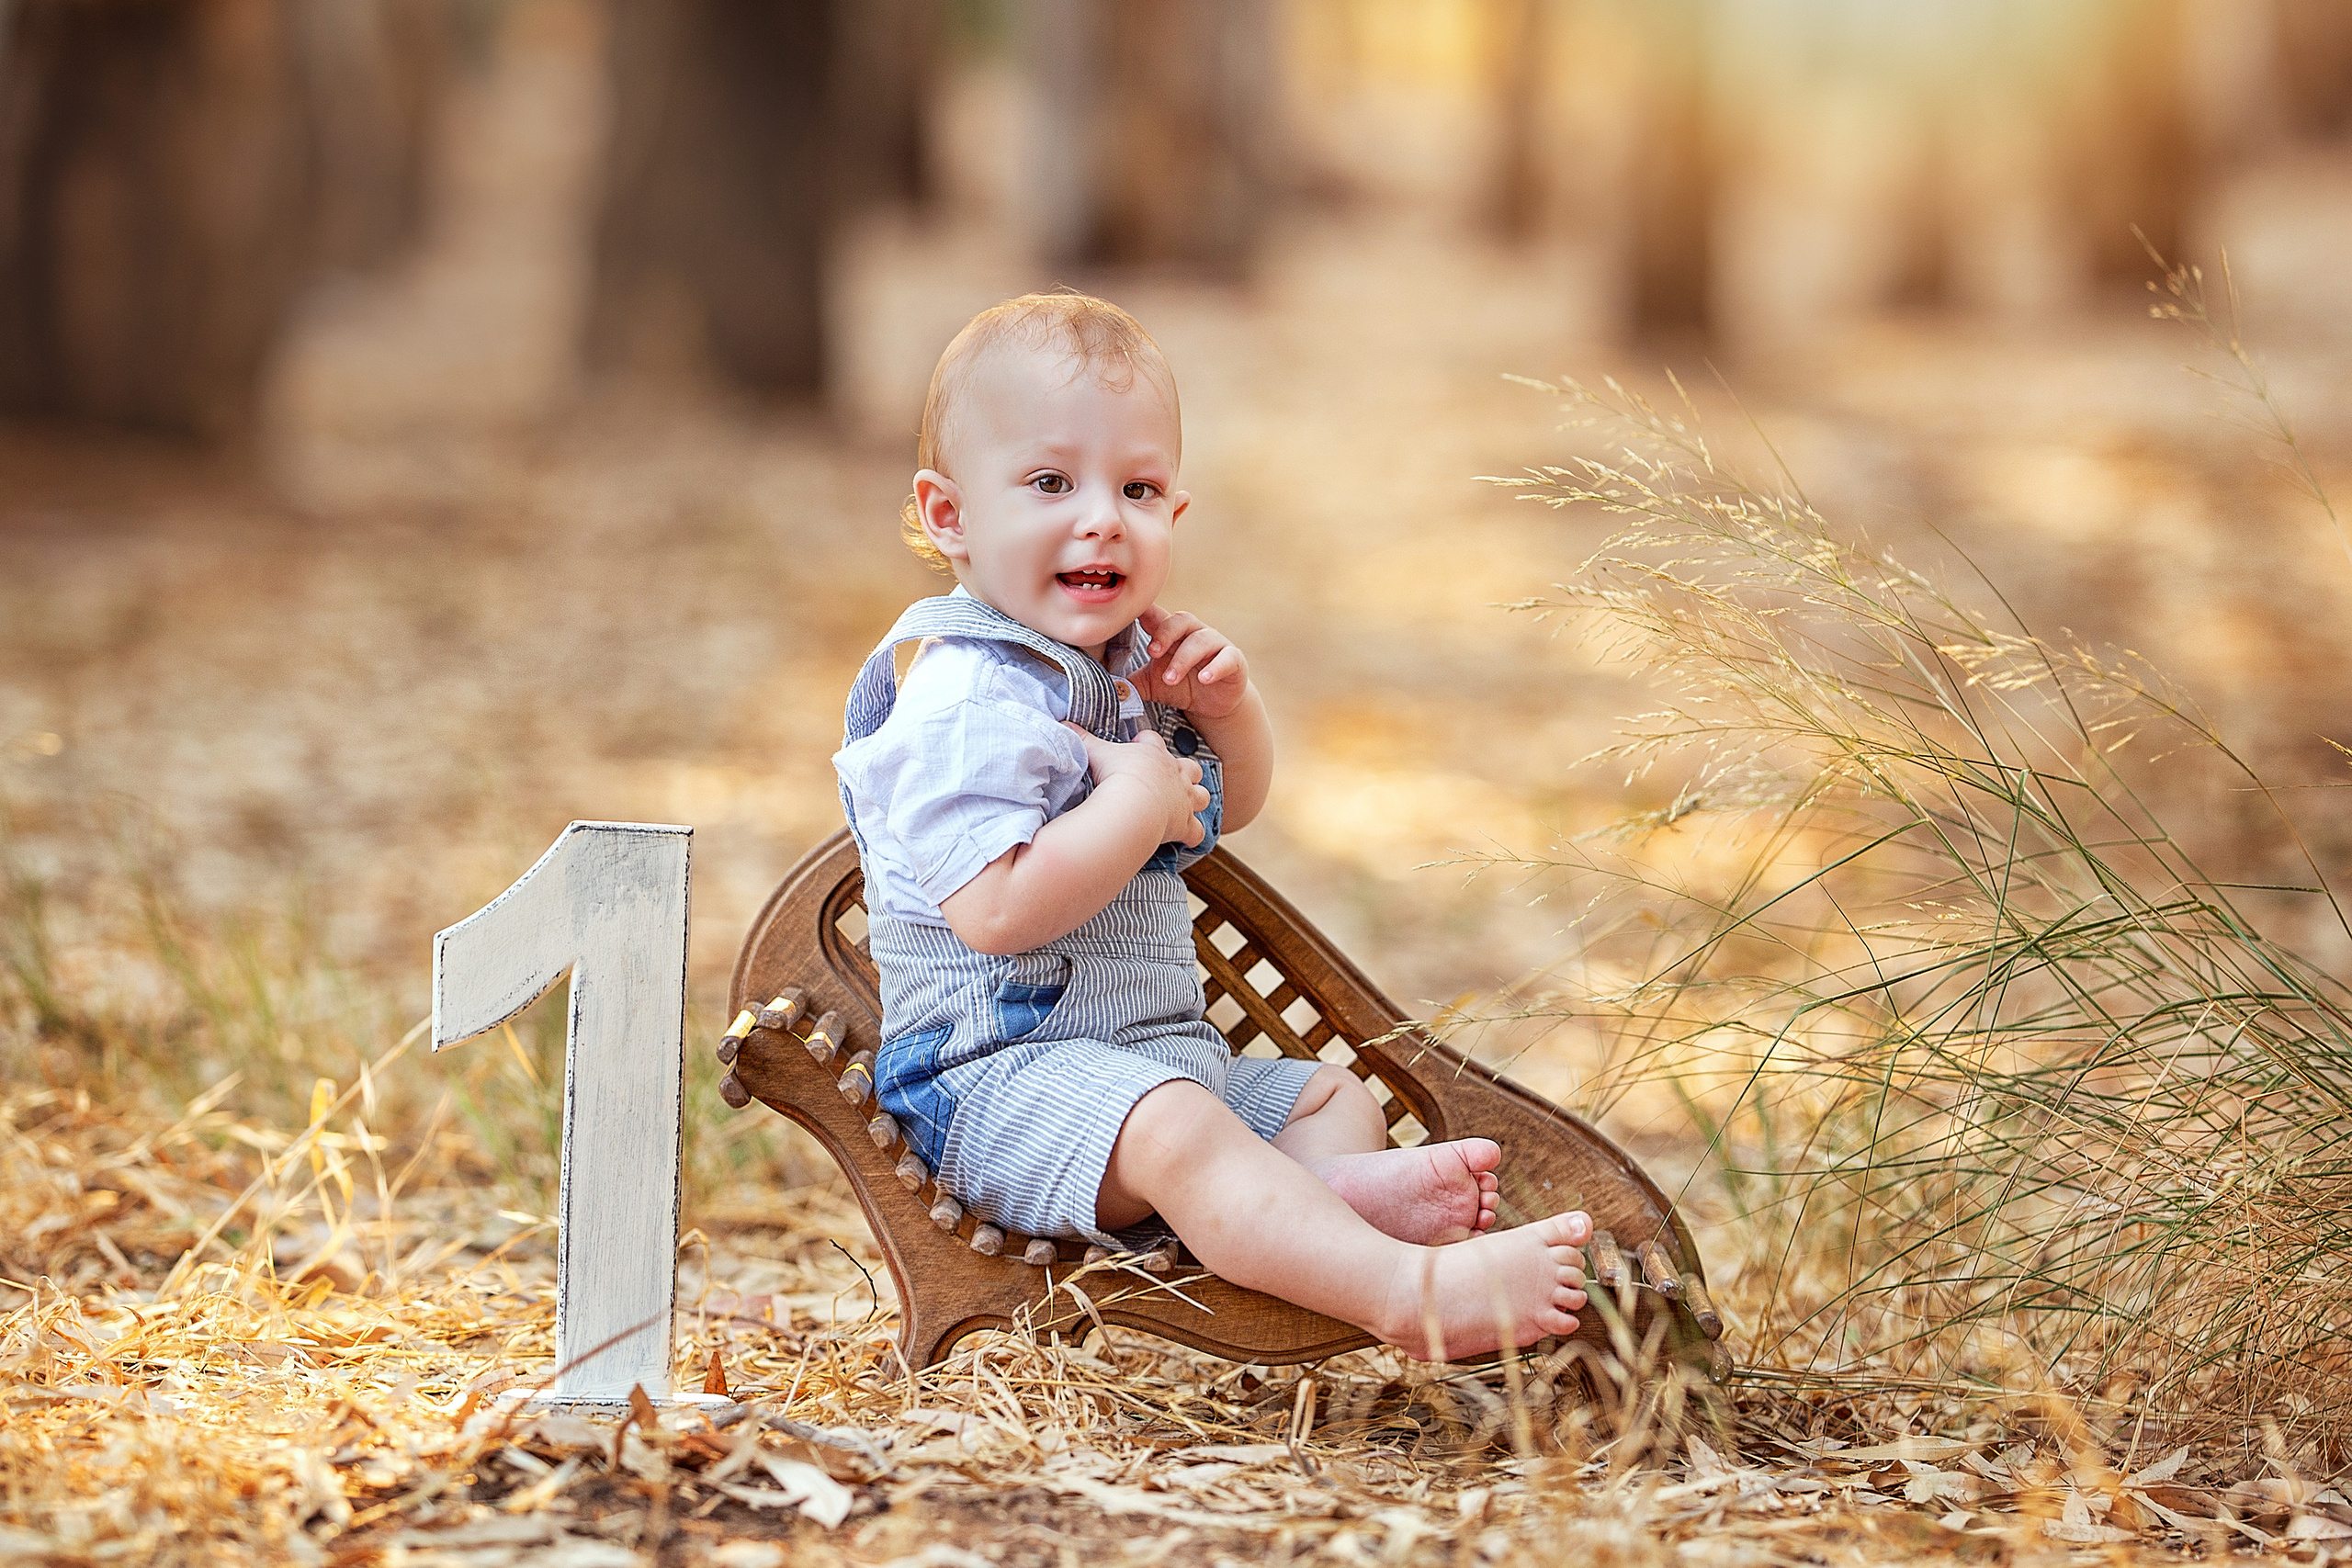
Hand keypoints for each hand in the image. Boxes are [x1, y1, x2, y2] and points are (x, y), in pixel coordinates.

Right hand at [1066, 724, 1208, 845]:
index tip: (1138, 744)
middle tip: (1169, 779)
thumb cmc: (1116, 776)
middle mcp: (1175, 774)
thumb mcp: (1096, 753)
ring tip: (1185, 805)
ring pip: (1202, 796)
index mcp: (1154, 754)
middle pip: (1191, 767)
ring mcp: (1184, 799)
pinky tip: (1187, 837)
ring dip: (1196, 800)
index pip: (1154, 740)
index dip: (1147, 741)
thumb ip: (1082, 739)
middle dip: (1185, 772)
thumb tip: (1063, 723)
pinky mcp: (1185, 823)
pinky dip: (1193, 834)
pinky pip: (1197, 831)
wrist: (1133, 805)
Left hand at [1137, 605, 1248, 719]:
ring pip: (1201, 641)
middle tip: (1152, 652)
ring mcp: (1216, 645)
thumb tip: (1102, 686)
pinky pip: (1228, 658)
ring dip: (1184, 658)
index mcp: (1171, 634)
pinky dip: (1216, 667)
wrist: (1214, 705)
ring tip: (1170, 678)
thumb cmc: (1180, 686)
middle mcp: (1193, 633)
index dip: (1144, 612)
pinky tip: (1205, 679)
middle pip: (1180, 620)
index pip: (1156, 616)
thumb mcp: (1151, 685)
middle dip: (1165, 634)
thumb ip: (1130, 682)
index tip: (1128, 614)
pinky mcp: (1235, 660)